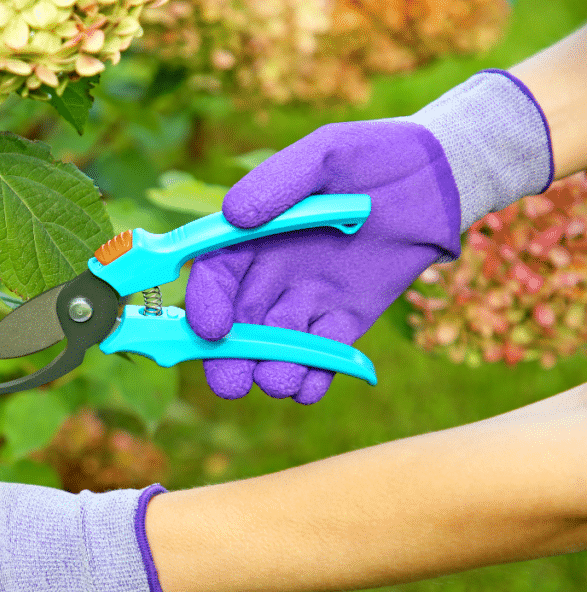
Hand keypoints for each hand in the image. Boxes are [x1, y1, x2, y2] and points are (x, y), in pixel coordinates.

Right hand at [186, 120, 461, 402]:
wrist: (439, 180)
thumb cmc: (376, 155)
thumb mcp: (325, 153)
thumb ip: (278, 181)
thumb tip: (234, 216)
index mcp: (253, 237)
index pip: (215, 276)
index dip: (206, 304)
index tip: (213, 329)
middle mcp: (271, 275)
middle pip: (234, 326)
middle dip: (227, 359)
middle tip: (231, 383)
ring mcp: (306, 302)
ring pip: (275, 350)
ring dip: (272, 371)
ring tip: (282, 378)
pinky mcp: (344, 322)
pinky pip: (320, 359)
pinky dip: (312, 380)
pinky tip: (311, 383)